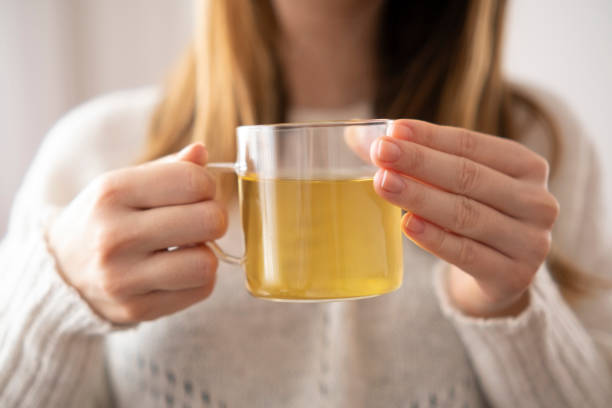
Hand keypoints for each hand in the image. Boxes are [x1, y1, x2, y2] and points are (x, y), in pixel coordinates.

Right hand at [48, 143, 226, 323]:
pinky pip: (201, 290)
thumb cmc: (105, 218)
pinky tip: (178, 269)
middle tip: (199, 221)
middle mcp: (114, 236)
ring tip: (188, 248)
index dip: (206, 185)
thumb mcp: (125, 183)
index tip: (197, 192)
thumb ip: (168, 168)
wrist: (61, 269)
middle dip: (214, 218)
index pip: (193, 181)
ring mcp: (123, 278)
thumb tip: (202, 152)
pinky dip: (199, 278)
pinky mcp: (135, 309)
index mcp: (112, 192)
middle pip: (209, 221)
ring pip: (206, 263)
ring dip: (206, 253)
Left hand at [370, 120, 558, 317]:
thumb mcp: (456, 183)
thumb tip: (357, 134)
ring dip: (421, 197)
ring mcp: (530, 242)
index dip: (430, 136)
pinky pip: (467, 254)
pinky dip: (435, 238)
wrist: (499, 275)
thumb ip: (417, 159)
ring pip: (466, 214)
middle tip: (380, 152)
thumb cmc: (471, 215)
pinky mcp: (513, 276)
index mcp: (526, 166)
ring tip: (383, 183)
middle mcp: (537, 201)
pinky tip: (407, 224)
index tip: (392, 130)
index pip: (472, 145)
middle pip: (469, 177)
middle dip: (420, 162)